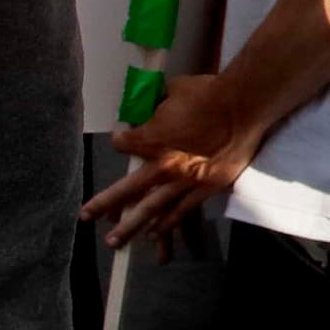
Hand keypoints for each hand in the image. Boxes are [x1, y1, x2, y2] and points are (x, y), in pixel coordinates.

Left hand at [81, 71, 272, 251]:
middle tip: (85, 215)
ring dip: (131, 226)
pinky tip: (153, 234)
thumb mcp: (175, 88)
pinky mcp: (205, 188)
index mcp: (150, 139)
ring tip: (114, 240)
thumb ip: (157, 98)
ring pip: (151, 209)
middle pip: (126, 189)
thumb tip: (150, 97)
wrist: (243, 107)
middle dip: (104, 203)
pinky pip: (181, 212)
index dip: (120, 138)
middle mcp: (162, 165)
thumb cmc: (209, 93)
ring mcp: (183, 181)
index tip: (123, 134)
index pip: (122, 144)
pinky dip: (167, 224)